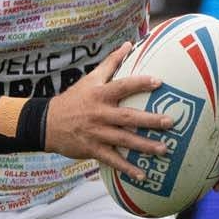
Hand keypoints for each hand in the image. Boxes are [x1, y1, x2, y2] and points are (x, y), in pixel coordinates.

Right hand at [45, 43, 173, 181]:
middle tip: (170, 122)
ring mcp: (96, 133)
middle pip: (128, 117)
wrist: (47, 123)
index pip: (122, 86)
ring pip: (124, 140)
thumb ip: (111, 62)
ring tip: (164, 150)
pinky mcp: (92, 149)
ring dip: (144, 146)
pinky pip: (112, 160)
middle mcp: (99, 114)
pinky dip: (126, 168)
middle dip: (150, 120)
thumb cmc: (73, 99)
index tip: (159, 82)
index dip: (140, 83)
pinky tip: (142, 174)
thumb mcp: (90, 79)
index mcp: (100, 94)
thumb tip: (129, 44)